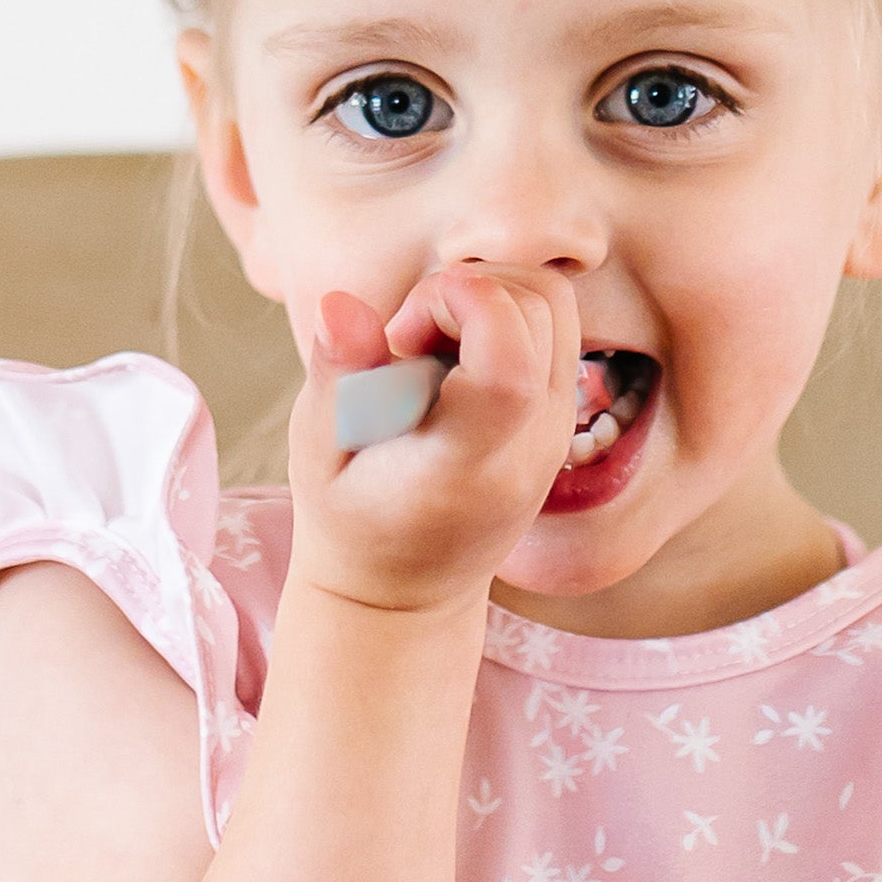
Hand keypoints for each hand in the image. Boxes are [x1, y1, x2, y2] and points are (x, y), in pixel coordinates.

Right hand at [287, 262, 580, 614]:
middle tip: (410, 339)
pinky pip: (556, 325)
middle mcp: (532, 446)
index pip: (510, 363)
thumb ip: (336, 376)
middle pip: (542, 309)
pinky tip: (454, 354)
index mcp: (468, 464)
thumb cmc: (351, 517)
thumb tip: (341, 303)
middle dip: (467, 291)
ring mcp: (558, 430)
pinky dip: (506, 311)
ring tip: (432, 343)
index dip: (463, 306)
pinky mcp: (563, 414)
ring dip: (490, 295)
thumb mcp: (318, 453)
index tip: (402, 330)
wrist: (407, 590)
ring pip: (557, 304)